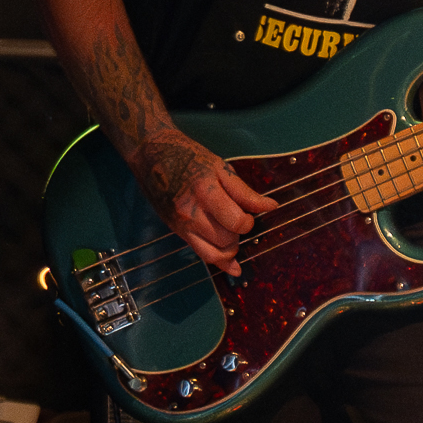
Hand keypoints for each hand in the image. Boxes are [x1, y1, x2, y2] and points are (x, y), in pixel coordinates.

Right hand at [135, 134, 277, 275]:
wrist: (151, 155)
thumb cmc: (189, 157)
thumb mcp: (220, 167)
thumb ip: (244, 192)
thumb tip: (271, 207)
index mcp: (205, 193)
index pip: (235, 223)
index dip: (248, 222)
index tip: (248, 215)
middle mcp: (191, 214)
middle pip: (226, 240)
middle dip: (238, 233)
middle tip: (237, 219)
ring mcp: (182, 226)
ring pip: (215, 253)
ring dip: (229, 247)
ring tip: (230, 232)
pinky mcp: (177, 232)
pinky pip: (201, 254)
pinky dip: (219, 262)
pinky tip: (233, 267)